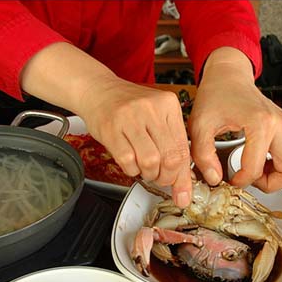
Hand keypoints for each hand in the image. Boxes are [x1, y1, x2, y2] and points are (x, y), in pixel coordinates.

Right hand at [80, 79, 192, 206]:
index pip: (183, 148)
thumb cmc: (130, 107)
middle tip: (160, 178)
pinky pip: (127, 160)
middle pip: (170, 157)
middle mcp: (152, 108)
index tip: (182, 191)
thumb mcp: (158, 118)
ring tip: (145, 169)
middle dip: (166, 177)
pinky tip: (131, 164)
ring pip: (150, 161)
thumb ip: (173, 145)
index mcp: (169, 105)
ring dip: (148, 174)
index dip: (182, 176)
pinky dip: (131, 170)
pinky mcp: (111, 128)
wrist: (99, 90)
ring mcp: (130, 117)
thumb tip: (183, 182)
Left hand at [188, 47, 281, 191]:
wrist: (228, 76)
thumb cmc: (216, 96)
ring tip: (258, 169)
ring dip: (280, 174)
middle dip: (268, 183)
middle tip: (249, 177)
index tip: (230, 179)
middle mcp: (280, 124)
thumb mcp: (200, 125)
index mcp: (260, 124)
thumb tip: (214, 178)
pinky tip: (268, 159)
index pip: (256, 169)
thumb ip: (203, 155)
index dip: (240, 181)